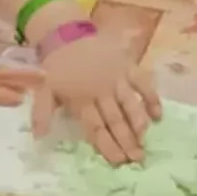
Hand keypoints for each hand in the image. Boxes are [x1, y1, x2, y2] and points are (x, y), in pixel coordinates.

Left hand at [35, 31, 161, 164]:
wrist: (66, 34)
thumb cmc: (57, 66)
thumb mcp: (43, 90)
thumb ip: (42, 114)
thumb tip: (38, 138)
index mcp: (81, 100)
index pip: (96, 128)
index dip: (107, 145)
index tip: (119, 162)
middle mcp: (101, 91)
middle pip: (115, 120)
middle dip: (127, 141)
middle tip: (138, 158)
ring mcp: (116, 78)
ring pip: (130, 103)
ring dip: (139, 122)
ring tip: (145, 139)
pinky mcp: (127, 66)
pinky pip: (143, 83)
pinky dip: (151, 97)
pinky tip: (158, 115)